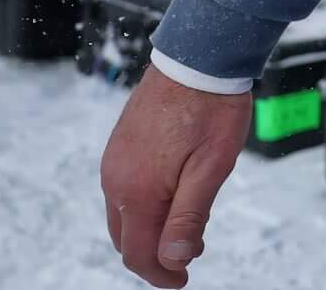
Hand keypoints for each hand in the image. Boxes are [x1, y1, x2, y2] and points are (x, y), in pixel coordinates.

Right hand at [99, 66, 251, 285]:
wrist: (198, 58)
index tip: (184, 280)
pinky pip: (124, 189)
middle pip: (126, 238)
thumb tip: (173, 260)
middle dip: (155, 254)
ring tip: (189, 226)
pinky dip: (145, 206)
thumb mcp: (211, 168)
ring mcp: (114, 161)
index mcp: (136, 192)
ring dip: (150, 229)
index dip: (161, 274)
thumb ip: (189, 217)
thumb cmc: (211, 110)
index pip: (138, 253)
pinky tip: (174, 195)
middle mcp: (115, 180)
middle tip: (190, 253)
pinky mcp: (120, 146)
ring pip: (124, 215)